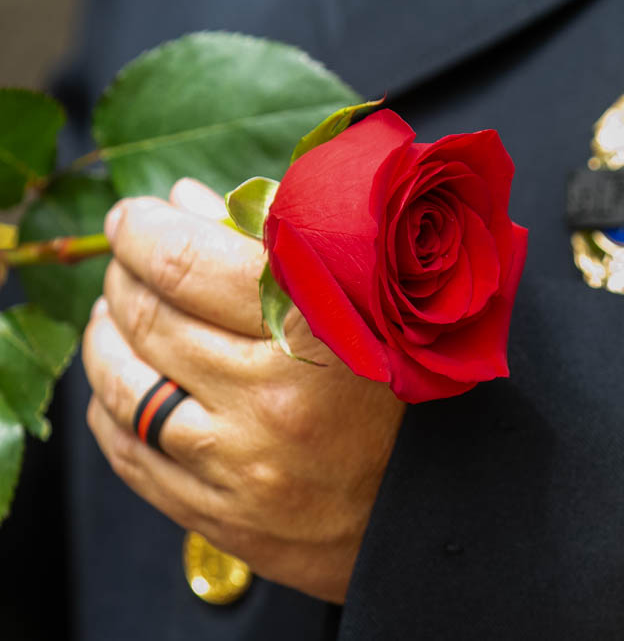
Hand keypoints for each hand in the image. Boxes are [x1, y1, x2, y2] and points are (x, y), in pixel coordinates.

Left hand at [81, 178, 404, 602]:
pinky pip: (128, 453)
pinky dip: (109, 408)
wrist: (425, 504)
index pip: (188, 262)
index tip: (133, 217)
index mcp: (318, 331)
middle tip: (126, 260)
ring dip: (106, 338)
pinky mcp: (220, 512)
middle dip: (123, 276)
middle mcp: (272, 400)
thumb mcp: (363, 297)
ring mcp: (241, 464)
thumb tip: (184, 202)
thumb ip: (275, 241)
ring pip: (124, 386)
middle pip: (149, 318)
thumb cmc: (401, 388)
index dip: (144, 230)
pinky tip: (124, 381)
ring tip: (116, 314)